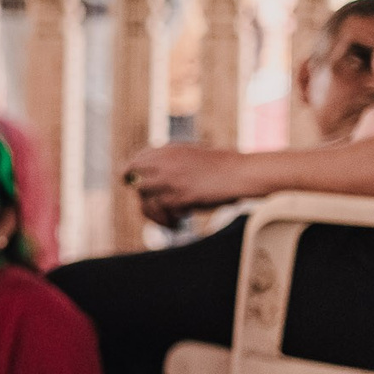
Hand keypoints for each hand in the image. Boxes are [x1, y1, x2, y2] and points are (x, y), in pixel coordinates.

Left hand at [123, 144, 249, 225]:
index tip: (137, 185)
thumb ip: (174, 162)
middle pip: (132, 178)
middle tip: (148, 207)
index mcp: (168, 150)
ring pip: (143, 197)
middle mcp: (164, 163)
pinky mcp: (178, 196)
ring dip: (153, 212)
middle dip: (139, 194)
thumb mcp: (193, 155)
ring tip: (168, 220)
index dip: (133, 174)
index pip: (136, 160)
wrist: (241, 172)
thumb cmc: (225, 166)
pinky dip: (166, 220)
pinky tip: (178, 223)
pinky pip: (160, 211)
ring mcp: (169, 179)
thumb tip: (158, 178)